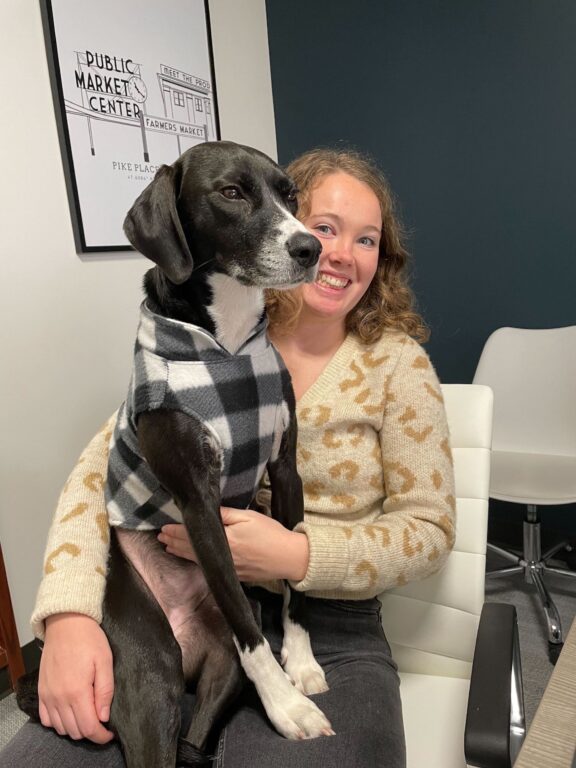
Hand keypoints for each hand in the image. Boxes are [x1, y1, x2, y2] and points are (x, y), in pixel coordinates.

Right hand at [39, 613, 114, 743]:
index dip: (101, 736)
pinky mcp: (41, 691)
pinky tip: (69, 712)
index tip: (110, 733)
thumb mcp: (105, 661)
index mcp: (77, 691)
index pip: (89, 727)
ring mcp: (48, 695)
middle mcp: (59, 697)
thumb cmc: (89, 639)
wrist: (66, 622)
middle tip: (101, 721)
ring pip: (60, 728)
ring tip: (88, 716)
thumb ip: (105, 691)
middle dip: (90, 732)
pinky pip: (46, 719)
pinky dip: (58, 722)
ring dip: (75, 728)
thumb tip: (104, 717)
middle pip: (75, 731)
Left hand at [158, 509, 308, 581]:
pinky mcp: (235, 575)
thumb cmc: (270, 533)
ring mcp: (228, 568)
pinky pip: (210, 568)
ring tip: (169, 548)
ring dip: (182, 553)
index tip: (164, 527)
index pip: (193, 536)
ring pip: (199, 560)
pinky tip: (193, 559)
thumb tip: (206, 510)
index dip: (177, 531)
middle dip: (174, 543)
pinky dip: (197, 562)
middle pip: (192, 550)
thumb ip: (226, 514)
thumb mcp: (249, 517)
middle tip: (160, 538)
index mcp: (224, 540)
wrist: (289, 557)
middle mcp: (222, 557)